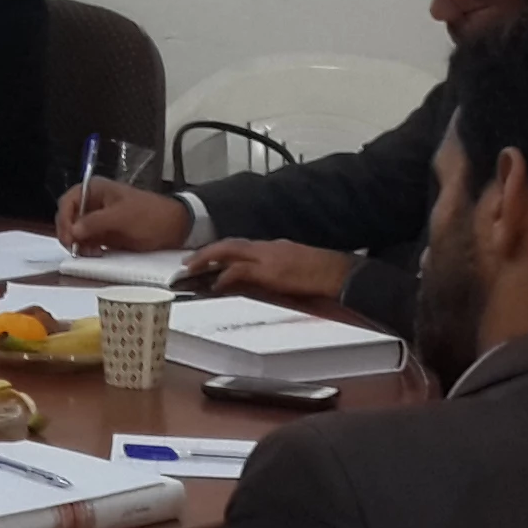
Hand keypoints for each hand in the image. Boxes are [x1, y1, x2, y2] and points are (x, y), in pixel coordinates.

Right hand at [58, 179, 192, 252]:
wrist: (175, 228)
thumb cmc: (149, 216)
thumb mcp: (121, 217)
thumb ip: (95, 223)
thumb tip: (73, 231)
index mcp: (95, 189)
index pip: (68, 202)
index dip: (64, 219)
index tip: (69, 237)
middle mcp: (93, 202)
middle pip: (68, 217)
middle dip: (69, 233)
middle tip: (75, 249)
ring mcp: (99, 219)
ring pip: (76, 232)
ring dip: (78, 243)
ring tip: (89, 252)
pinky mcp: (105, 234)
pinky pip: (88, 241)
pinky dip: (87, 248)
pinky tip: (95, 253)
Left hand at [177, 237, 355, 302]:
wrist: (339, 274)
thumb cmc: (321, 274)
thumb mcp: (294, 269)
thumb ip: (275, 271)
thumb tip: (262, 280)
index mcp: (273, 247)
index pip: (240, 245)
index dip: (220, 251)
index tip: (206, 258)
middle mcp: (267, 247)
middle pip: (229, 244)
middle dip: (207, 251)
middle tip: (188, 262)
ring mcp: (268, 257)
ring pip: (229, 251)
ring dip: (207, 259)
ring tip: (192, 269)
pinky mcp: (271, 271)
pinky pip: (241, 270)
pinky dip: (225, 275)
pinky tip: (216, 284)